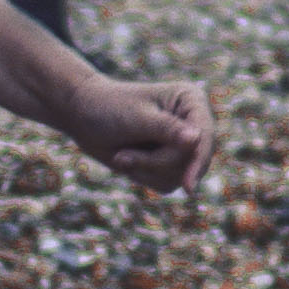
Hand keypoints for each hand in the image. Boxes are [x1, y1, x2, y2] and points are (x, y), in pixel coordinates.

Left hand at [70, 70, 213, 195]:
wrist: (84, 117)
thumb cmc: (109, 109)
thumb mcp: (138, 118)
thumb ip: (168, 130)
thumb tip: (196, 140)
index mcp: (190, 101)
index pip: (205, 135)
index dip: (198, 160)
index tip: (188, 186)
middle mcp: (192, 123)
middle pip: (192, 160)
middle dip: (156, 163)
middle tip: (123, 157)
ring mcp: (182, 145)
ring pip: (179, 176)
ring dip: (146, 170)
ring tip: (123, 155)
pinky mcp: (170, 163)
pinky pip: (167, 184)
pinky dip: (143, 177)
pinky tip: (127, 160)